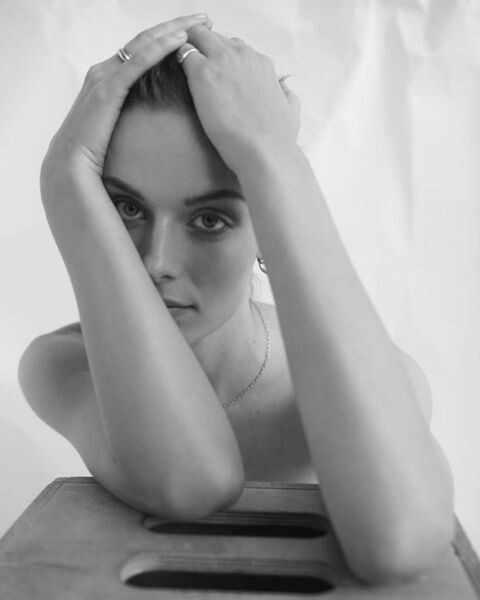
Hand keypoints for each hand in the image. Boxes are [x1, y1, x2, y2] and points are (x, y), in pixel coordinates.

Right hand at [40, 14, 211, 193]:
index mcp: (107, 80)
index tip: (194, 34)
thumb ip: (129, 118)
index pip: (141, 51)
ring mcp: (104, 77)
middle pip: (145, 40)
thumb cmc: (93, 156)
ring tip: (198, 22)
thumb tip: (153, 125)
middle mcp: (104, 72)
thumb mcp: (116, 130)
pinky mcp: (107, 89)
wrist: (71, 171)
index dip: (167, 39)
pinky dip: (159, 48)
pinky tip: (179, 40)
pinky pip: (137, 62)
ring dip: (172, 31)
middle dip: (175, 26)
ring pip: (143, 44)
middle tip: (204, 18)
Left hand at [177, 26, 300, 171]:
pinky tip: (173, 80)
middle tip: (191, 70)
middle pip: (214, 37)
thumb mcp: (292, 111)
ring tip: (180, 74)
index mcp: (261, 64)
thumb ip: (286, 95)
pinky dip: (176, 62)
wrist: (264, 151)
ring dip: (188, 51)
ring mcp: (221, 60)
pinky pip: (181, 53)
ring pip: (196, 36)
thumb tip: (283, 90)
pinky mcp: (201, 72)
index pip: (235, 47)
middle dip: (202, 49)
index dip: (222, 59)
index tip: (215, 74)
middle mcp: (242, 55)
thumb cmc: (277, 139)